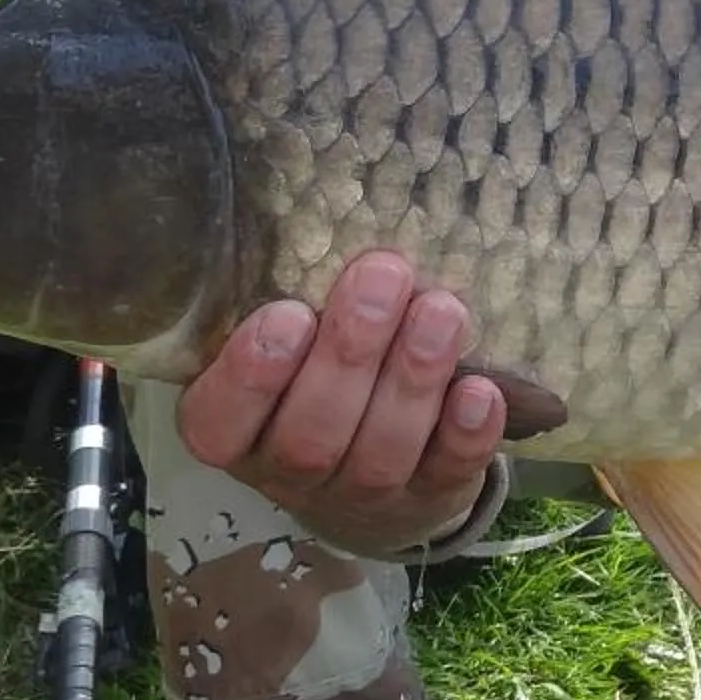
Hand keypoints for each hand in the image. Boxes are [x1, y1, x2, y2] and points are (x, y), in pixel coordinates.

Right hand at [175, 250, 507, 557]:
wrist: (370, 477)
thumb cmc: (311, 373)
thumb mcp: (282, 340)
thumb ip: (288, 295)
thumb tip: (327, 201)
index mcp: (236, 430)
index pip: (218, 421)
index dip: (250, 375)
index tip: (288, 313)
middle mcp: (290, 470)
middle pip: (310, 435)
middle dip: (350, 353)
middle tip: (383, 277)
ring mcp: (361, 493)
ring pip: (380, 452)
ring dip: (412, 378)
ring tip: (442, 311)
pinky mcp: (428, 498)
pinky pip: (445, 474)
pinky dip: (464, 433)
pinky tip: (481, 389)